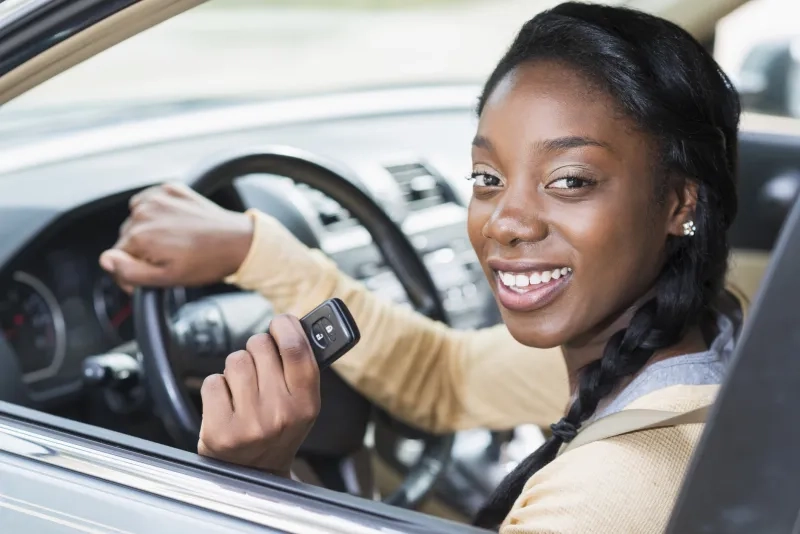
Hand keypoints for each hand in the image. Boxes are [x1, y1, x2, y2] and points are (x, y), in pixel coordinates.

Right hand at [99, 183, 253, 291]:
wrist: (237, 241)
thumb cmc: (206, 262)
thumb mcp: (166, 278)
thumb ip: (130, 271)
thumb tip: (105, 259)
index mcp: (140, 235)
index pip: (116, 256)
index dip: (129, 271)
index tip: (146, 278)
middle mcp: (144, 212)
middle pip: (126, 237)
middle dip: (140, 251)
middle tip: (165, 261)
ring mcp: (158, 197)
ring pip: (137, 218)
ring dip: (147, 231)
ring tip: (172, 243)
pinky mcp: (170, 188)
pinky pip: (150, 200)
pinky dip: (156, 212)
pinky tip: (173, 225)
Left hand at [197, 315, 319, 476]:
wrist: (255, 480)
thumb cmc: (279, 433)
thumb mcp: (302, 405)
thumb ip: (301, 368)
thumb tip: (292, 324)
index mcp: (307, 404)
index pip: (296, 349)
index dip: (286, 326)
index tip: (281, 322)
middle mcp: (280, 414)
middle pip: (260, 347)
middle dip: (257, 350)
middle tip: (260, 368)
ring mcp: (249, 424)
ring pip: (235, 360)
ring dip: (236, 369)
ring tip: (243, 390)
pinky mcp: (220, 432)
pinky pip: (212, 381)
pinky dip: (217, 389)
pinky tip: (228, 405)